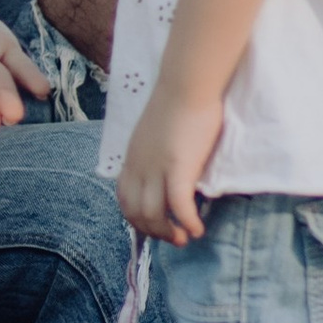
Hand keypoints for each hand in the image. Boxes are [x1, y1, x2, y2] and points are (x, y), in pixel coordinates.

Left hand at [115, 80, 220, 244]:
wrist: (187, 83)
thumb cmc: (178, 102)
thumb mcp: (154, 132)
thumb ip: (155, 153)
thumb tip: (165, 167)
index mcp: (132, 158)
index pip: (124, 199)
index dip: (137, 219)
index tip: (155, 226)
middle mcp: (138, 166)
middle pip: (135, 212)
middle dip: (153, 232)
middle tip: (174, 239)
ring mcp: (156, 168)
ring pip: (153, 215)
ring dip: (168, 233)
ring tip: (185, 238)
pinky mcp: (178, 167)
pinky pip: (179, 206)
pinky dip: (188, 222)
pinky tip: (198, 229)